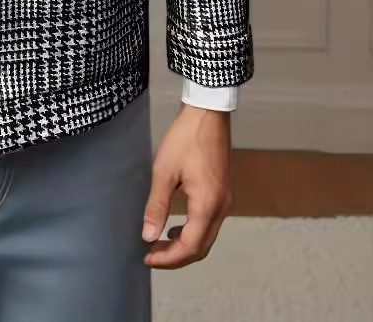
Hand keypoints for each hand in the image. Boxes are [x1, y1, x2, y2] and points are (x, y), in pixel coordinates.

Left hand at [141, 103, 231, 267]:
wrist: (208, 114)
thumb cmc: (185, 139)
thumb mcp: (164, 172)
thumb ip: (157, 206)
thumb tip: (148, 236)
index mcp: (207, 206)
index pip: (189, 247)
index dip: (168, 258)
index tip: (147, 258)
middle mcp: (221, 208)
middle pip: (201, 247)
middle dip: (176, 256)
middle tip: (152, 254)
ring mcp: (225, 200)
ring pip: (207, 236)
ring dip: (185, 245)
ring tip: (160, 242)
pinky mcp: (223, 192)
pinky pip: (210, 222)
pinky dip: (193, 231)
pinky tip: (177, 225)